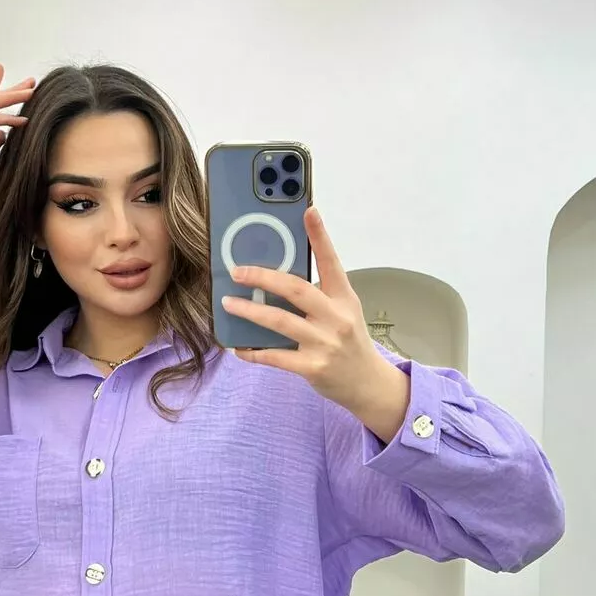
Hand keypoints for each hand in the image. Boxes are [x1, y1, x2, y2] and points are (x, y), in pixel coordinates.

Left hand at [223, 206, 390, 414]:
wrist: (367, 383)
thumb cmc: (349, 342)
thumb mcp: (344, 312)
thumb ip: (319, 295)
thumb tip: (277, 278)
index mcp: (344, 298)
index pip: (331, 262)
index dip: (319, 236)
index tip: (308, 211)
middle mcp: (336, 318)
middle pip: (296, 289)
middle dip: (263, 277)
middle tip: (238, 271)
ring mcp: (324, 343)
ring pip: (279, 321)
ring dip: (250, 311)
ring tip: (229, 303)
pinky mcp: (312, 367)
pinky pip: (275, 357)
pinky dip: (253, 352)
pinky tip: (239, 348)